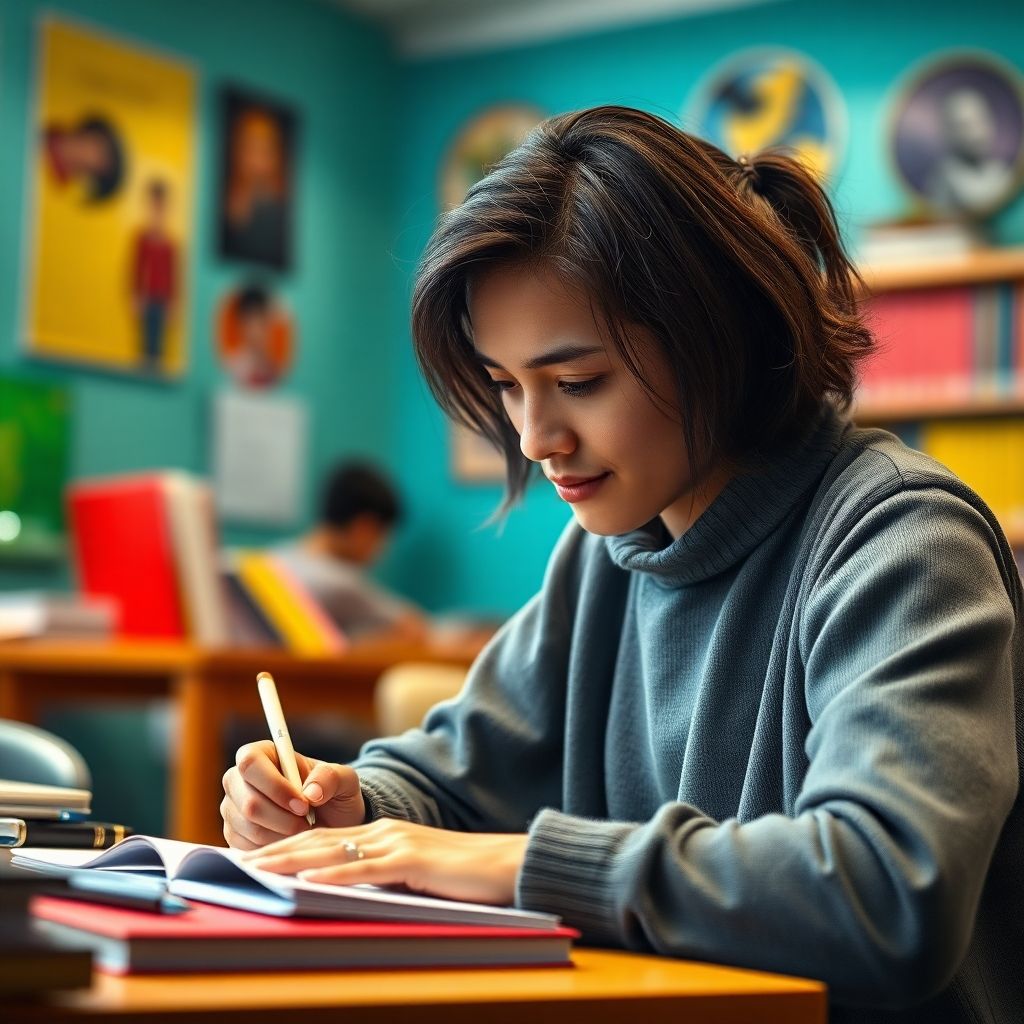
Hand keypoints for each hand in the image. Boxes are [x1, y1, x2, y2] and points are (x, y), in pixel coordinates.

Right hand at [221, 740, 364, 849]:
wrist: (331, 823)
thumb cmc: (333, 794)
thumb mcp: (343, 780)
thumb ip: (330, 777)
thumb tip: (310, 792)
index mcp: (263, 754)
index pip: (250, 762)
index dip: (274, 785)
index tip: (303, 804)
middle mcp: (239, 779)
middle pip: (247, 801)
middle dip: (282, 818)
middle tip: (306, 822)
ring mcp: (233, 808)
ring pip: (248, 827)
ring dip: (281, 833)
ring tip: (301, 829)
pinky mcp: (233, 834)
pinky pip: (246, 847)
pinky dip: (273, 847)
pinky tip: (288, 839)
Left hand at [242, 819, 528, 906]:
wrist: (505, 864)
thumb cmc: (462, 874)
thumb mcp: (414, 873)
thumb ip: (382, 876)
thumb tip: (344, 891)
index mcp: (382, 834)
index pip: (322, 841)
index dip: (285, 848)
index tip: (253, 858)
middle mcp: (383, 832)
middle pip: (318, 842)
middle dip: (276, 851)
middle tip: (239, 862)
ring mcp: (397, 843)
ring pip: (333, 851)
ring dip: (291, 860)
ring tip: (258, 868)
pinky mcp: (412, 860)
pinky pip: (366, 870)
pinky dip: (335, 876)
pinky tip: (309, 881)